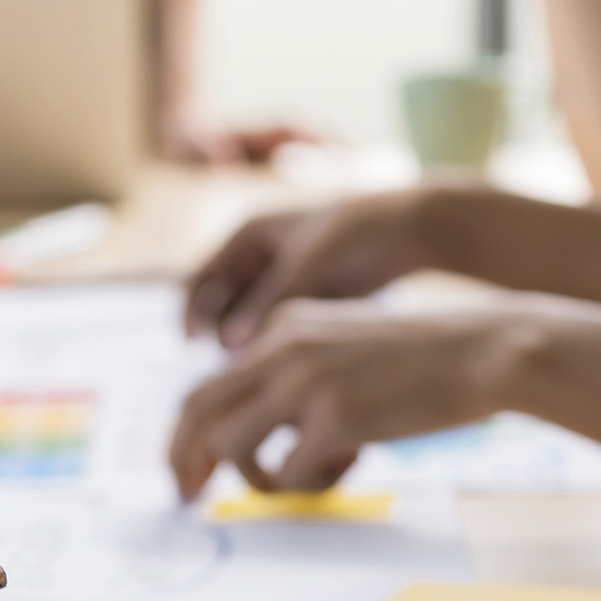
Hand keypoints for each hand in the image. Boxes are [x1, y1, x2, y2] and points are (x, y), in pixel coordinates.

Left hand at [169, 299, 521, 500]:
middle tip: (185, 499)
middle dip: (182, 461)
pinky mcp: (334, 417)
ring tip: (300, 482)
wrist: (483, 350)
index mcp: (281, 327)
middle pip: (195, 411)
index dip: (189, 433)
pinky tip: (347, 470)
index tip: (189, 469)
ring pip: (233, 448)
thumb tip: (259, 439)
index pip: (208, 383)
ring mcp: (304, 382)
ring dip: (256, 481)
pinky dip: (307, 486)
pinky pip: (288, 473)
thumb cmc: (422, 360)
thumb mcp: (342, 347)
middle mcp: (281, 349)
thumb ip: (296, 379)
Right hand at [183, 189, 431, 348]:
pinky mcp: (301, 302)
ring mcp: (278, 283)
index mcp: (247, 235)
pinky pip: (272, 332)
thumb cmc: (357, 231)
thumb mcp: (309, 261)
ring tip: (258, 370)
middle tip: (229, 366)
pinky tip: (281, 369)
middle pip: (216, 307)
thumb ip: (269, 300)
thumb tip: (229, 344)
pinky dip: (270, 349)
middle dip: (218, 336)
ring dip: (243, 347)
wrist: (409, 229)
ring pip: (243, 324)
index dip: (190, 312)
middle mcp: (256, 260)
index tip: (195, 344)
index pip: (198, 278)